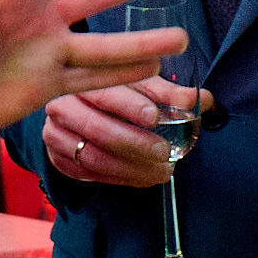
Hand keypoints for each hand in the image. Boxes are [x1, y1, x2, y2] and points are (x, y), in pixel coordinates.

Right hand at [43, 77, 211, 186]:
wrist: (76, 106)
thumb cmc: (113, 92)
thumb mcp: (139, 85)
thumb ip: (167, 93)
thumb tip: (202, 100)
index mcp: (81, 79)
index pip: (103, 93)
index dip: (129, 105)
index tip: (154, 116)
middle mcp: (61, 106)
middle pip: (97, 129)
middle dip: (135, 144)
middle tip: (164, 153)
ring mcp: (55, 134)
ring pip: (93, 157)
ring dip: (132, 168)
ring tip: (161, 171)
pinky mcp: (58, 158)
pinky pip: (88, 175)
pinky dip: (119, 178)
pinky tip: (142, 177)